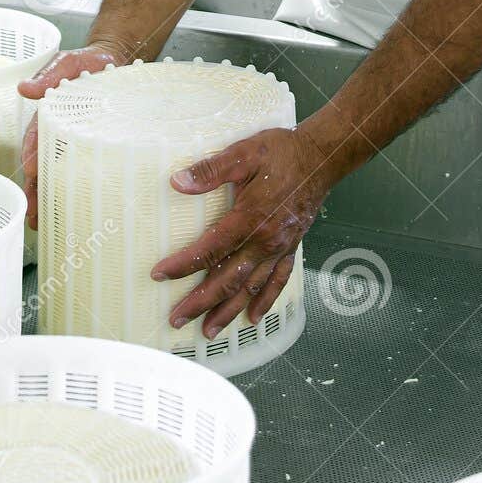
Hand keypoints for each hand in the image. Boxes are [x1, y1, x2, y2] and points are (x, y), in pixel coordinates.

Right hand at [17, 43, 130, 229]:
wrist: (117, 61)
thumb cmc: (86, 63)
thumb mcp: (66, 64)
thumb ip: (48, 75)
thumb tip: (24, 88)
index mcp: (48, 116)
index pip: (36, 138)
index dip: (33, 154)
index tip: (31, 170)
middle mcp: (59, 133)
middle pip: (43, 166)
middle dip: (35, 190)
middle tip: (32, 213)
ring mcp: (76, 142)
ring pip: (60, 174)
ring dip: (50, 198)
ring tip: (44, 223)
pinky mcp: (96, 147)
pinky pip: (85, 171)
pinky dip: (77, 190)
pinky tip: (75, 210)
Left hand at [151, 123, 336, 338]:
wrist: (321, 158)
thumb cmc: (282, 152)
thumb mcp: (243, 153)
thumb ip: (210, 171)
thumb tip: (177, 182)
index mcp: (249, 218)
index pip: (210, 249)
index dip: (183, 264)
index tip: (160, 275)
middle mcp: (264, 240)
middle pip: (227, 279)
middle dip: (200, 302)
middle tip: (176, 318)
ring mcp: (279, 248)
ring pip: (250, 287)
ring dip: (228, 311)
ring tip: (208, 330)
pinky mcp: (291, 247)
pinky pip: (277, 281)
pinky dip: (264, 300)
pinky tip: (252, 316)